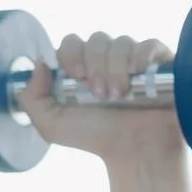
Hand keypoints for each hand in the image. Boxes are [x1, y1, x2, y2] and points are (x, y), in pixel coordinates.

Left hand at [16, 30, 182, 169]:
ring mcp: (133, 60)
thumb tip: (40, 64)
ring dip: (116, 67)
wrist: (133, 152)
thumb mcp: (52, 125)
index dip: (71, 55)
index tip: (76, 78)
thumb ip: (32, 98)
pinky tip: (137, 74)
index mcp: (81, 69)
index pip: (71, 44)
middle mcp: (106, 60)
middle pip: (96, 40)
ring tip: (118, 95)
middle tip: (99, 93)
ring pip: (121, 42)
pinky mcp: (158, 63)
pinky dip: (141, 55)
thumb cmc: (95, 138)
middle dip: (95, 64)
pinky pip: (149, 44)